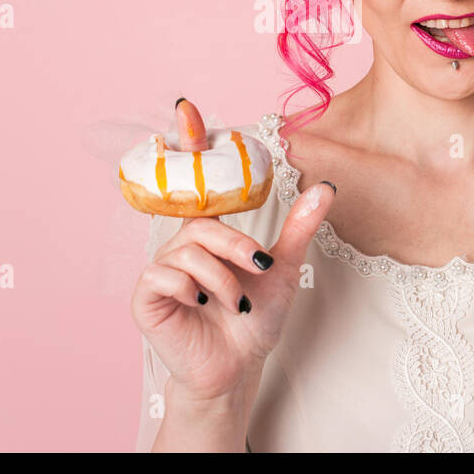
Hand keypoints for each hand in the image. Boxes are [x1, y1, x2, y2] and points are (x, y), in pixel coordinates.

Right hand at [129, 99, 335, 403]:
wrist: (237, 368)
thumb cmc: (255, 320)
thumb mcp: (284, 268)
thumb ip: (299, 227)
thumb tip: (327, 186)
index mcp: (209, 232)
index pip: (196, 182)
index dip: (188, 141)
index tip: (186, 106)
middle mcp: (180, 244)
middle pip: (203, 224)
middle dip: (237, 247)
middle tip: (260, 270)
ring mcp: (160, 269)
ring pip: (190, 252)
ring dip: (224, 279)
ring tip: (239, 304)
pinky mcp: (146, 296)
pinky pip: (166, 275)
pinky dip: (193, 290)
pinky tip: (203, 306)